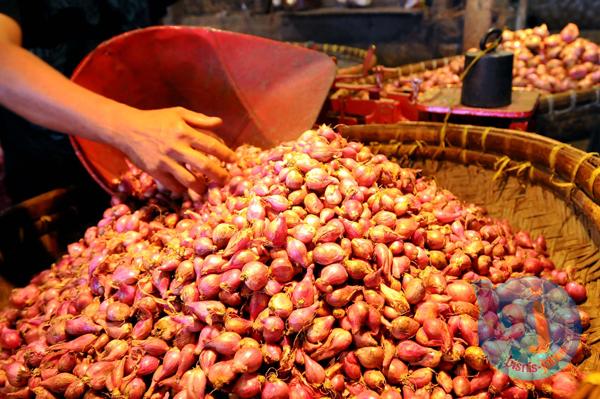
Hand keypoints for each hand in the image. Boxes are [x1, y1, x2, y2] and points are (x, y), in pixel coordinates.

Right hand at [113, 106, 235, 194]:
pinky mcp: (155, 171)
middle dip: (219, 175)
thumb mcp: (178, 113)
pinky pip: (173, 186)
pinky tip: (187, 189)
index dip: (226, 154)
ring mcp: (166, 161)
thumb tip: (219, 122)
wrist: (126, 129)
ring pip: (189, 180)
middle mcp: (177, 147)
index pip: (211, 145)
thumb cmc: (156, 120)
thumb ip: (200, 119)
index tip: (234, 161)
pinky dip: (182, 189)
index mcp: (185, 132)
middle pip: (204, 166)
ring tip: (206, 189)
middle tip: (226, 180)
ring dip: (202, 187)